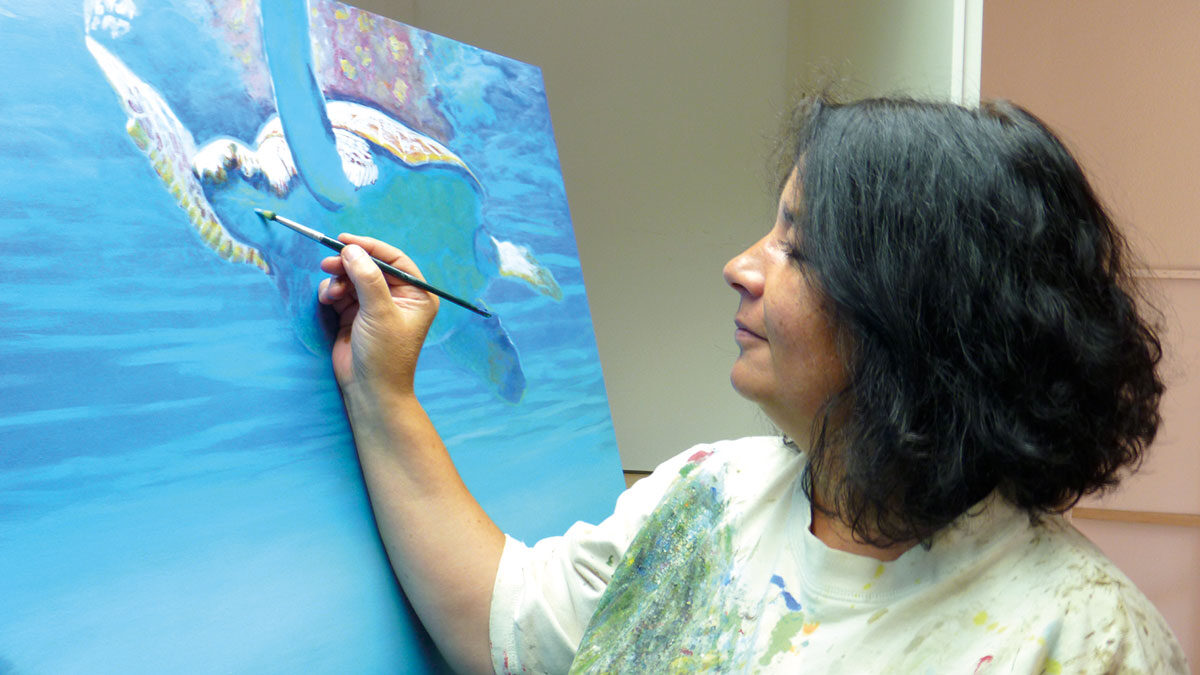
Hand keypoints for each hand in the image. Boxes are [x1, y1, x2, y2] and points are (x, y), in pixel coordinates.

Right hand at [317, 233, 438, 397]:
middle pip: (370, 266)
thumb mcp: (380, 312)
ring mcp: (374, 305)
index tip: (345, 240)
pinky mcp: (354, 314)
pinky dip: (331, 291)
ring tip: (331, 293)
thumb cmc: (385, 354)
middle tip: (328, 263)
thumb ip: (367, 278)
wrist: (369, 390)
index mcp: (416, 295)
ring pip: (352, 277)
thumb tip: (352, 250)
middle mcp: (397, 297)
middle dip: (349, 263)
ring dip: (338, 280)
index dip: (371, 247)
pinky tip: (328, 300)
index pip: (394, 260)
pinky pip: (340, 291)